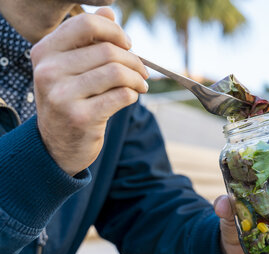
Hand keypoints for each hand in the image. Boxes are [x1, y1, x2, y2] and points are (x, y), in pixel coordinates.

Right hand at [31, 8, 148, 175]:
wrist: (58, 145)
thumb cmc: (70, 100)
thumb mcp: (70, 68)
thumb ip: (88, 39)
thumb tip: (109, 11)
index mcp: (45, 52)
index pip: (85, 23)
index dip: (115, 31)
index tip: (128, 44)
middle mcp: (49, 72)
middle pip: (108, 50)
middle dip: (134, 60)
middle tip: (143, 71)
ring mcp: (62, 96)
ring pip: (117, 72)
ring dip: (137, 79)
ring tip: (141, 85)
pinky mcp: (81, 117)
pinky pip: (122, 96)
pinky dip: (133, 95)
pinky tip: (131, 97)